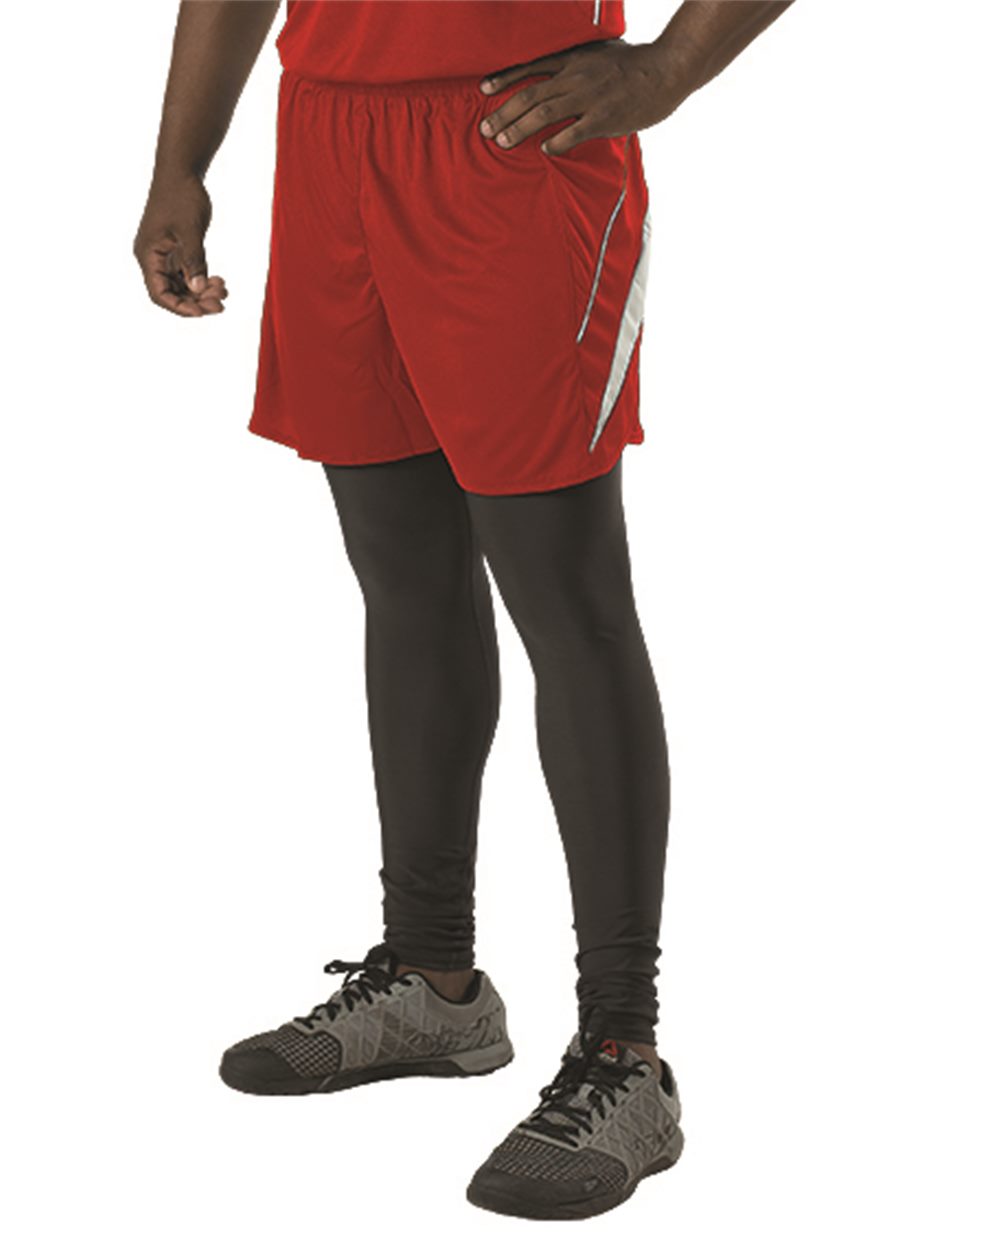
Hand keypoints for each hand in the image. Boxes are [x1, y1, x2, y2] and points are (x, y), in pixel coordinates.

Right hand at [133, 173, 228, 316]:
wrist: (182, 171)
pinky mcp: (179, 250)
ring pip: (183, 285)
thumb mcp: (189, 229)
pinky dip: (204, 280)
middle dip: (197, 301)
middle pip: (173, 293)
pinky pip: (190, 274)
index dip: (180, 307)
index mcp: (148, 255)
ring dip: (203, 292)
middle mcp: (154, 258)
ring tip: (224, 290)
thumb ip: (193, 260)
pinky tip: (220, 282)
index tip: (203, 312)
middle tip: (221, 304)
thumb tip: (197, 288)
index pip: (159, 293)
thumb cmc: (181, 195)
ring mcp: (166, 255)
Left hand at [478, 39, 675, 155]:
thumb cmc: (633, 65)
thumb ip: (576, 65)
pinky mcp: (604, 118)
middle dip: (503, 113)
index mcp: (573, 58)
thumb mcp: (599, 54)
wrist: (666, 70)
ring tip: (502, 142)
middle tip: (485, 130)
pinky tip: (544, 150)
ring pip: (544, 114)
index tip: (483, 89)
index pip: (530, 67)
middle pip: (530, 95)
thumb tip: (556, 78)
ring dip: (520, 129)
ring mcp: (589, 97)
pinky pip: (573, 132)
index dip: (504, 78)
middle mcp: (576, 76)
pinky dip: (556, 142)